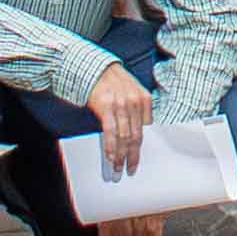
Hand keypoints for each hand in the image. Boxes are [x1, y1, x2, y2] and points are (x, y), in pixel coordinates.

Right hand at [85, 61, 153, 176]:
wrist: (91, 66)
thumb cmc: (110, 79)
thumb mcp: (131, 90)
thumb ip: (136, 108)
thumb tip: (135, 131)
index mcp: (144, 98)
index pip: (145, 129)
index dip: (140, 146)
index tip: (136, 157)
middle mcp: (135, 102)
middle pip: (136, 136)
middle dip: (133, 156)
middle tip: (130, 169)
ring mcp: (121, 104)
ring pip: (124, 137)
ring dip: (121, 156)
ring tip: (119, 168)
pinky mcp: (106, 107)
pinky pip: (111, 132)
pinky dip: (111, 147)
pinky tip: (111, 157)